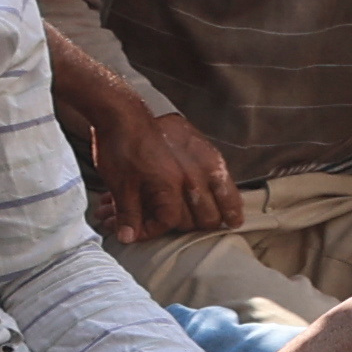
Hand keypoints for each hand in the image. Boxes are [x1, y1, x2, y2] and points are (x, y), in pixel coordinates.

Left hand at [95, 102, 243, 238]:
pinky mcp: (205, 150)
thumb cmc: (121, 145)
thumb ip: (128, 213)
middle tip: (178, 227)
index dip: (151, 230)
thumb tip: (128, 238)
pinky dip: (229, 193)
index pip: (170, 221)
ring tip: (232, 222)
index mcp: (169, 186)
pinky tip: (232, 200)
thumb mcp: (119, 184)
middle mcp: (191, 177)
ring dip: (225, 213)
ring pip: (225, 197)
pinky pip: (225, 177)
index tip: (137, 230)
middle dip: (187, 226)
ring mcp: (202, 162)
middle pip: (203, 216)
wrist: (125, 114)